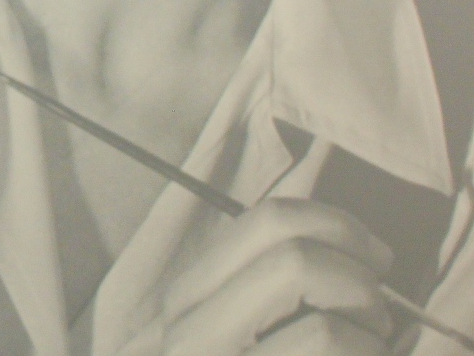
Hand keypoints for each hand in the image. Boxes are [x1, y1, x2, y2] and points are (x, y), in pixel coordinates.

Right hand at [123, 199, 394, 355]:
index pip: (266, 221)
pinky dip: (363, 352)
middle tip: (377, 309)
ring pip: (312, 299)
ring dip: (367, 321)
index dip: (337, 224)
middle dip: (358, 274)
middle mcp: (187, 325)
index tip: (373, 255)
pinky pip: (322, 339)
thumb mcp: (218, 334)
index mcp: (186, 299)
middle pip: (292, 253)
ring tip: (366, 346)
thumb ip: (251, 294)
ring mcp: (210, 353)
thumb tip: (335, 248)